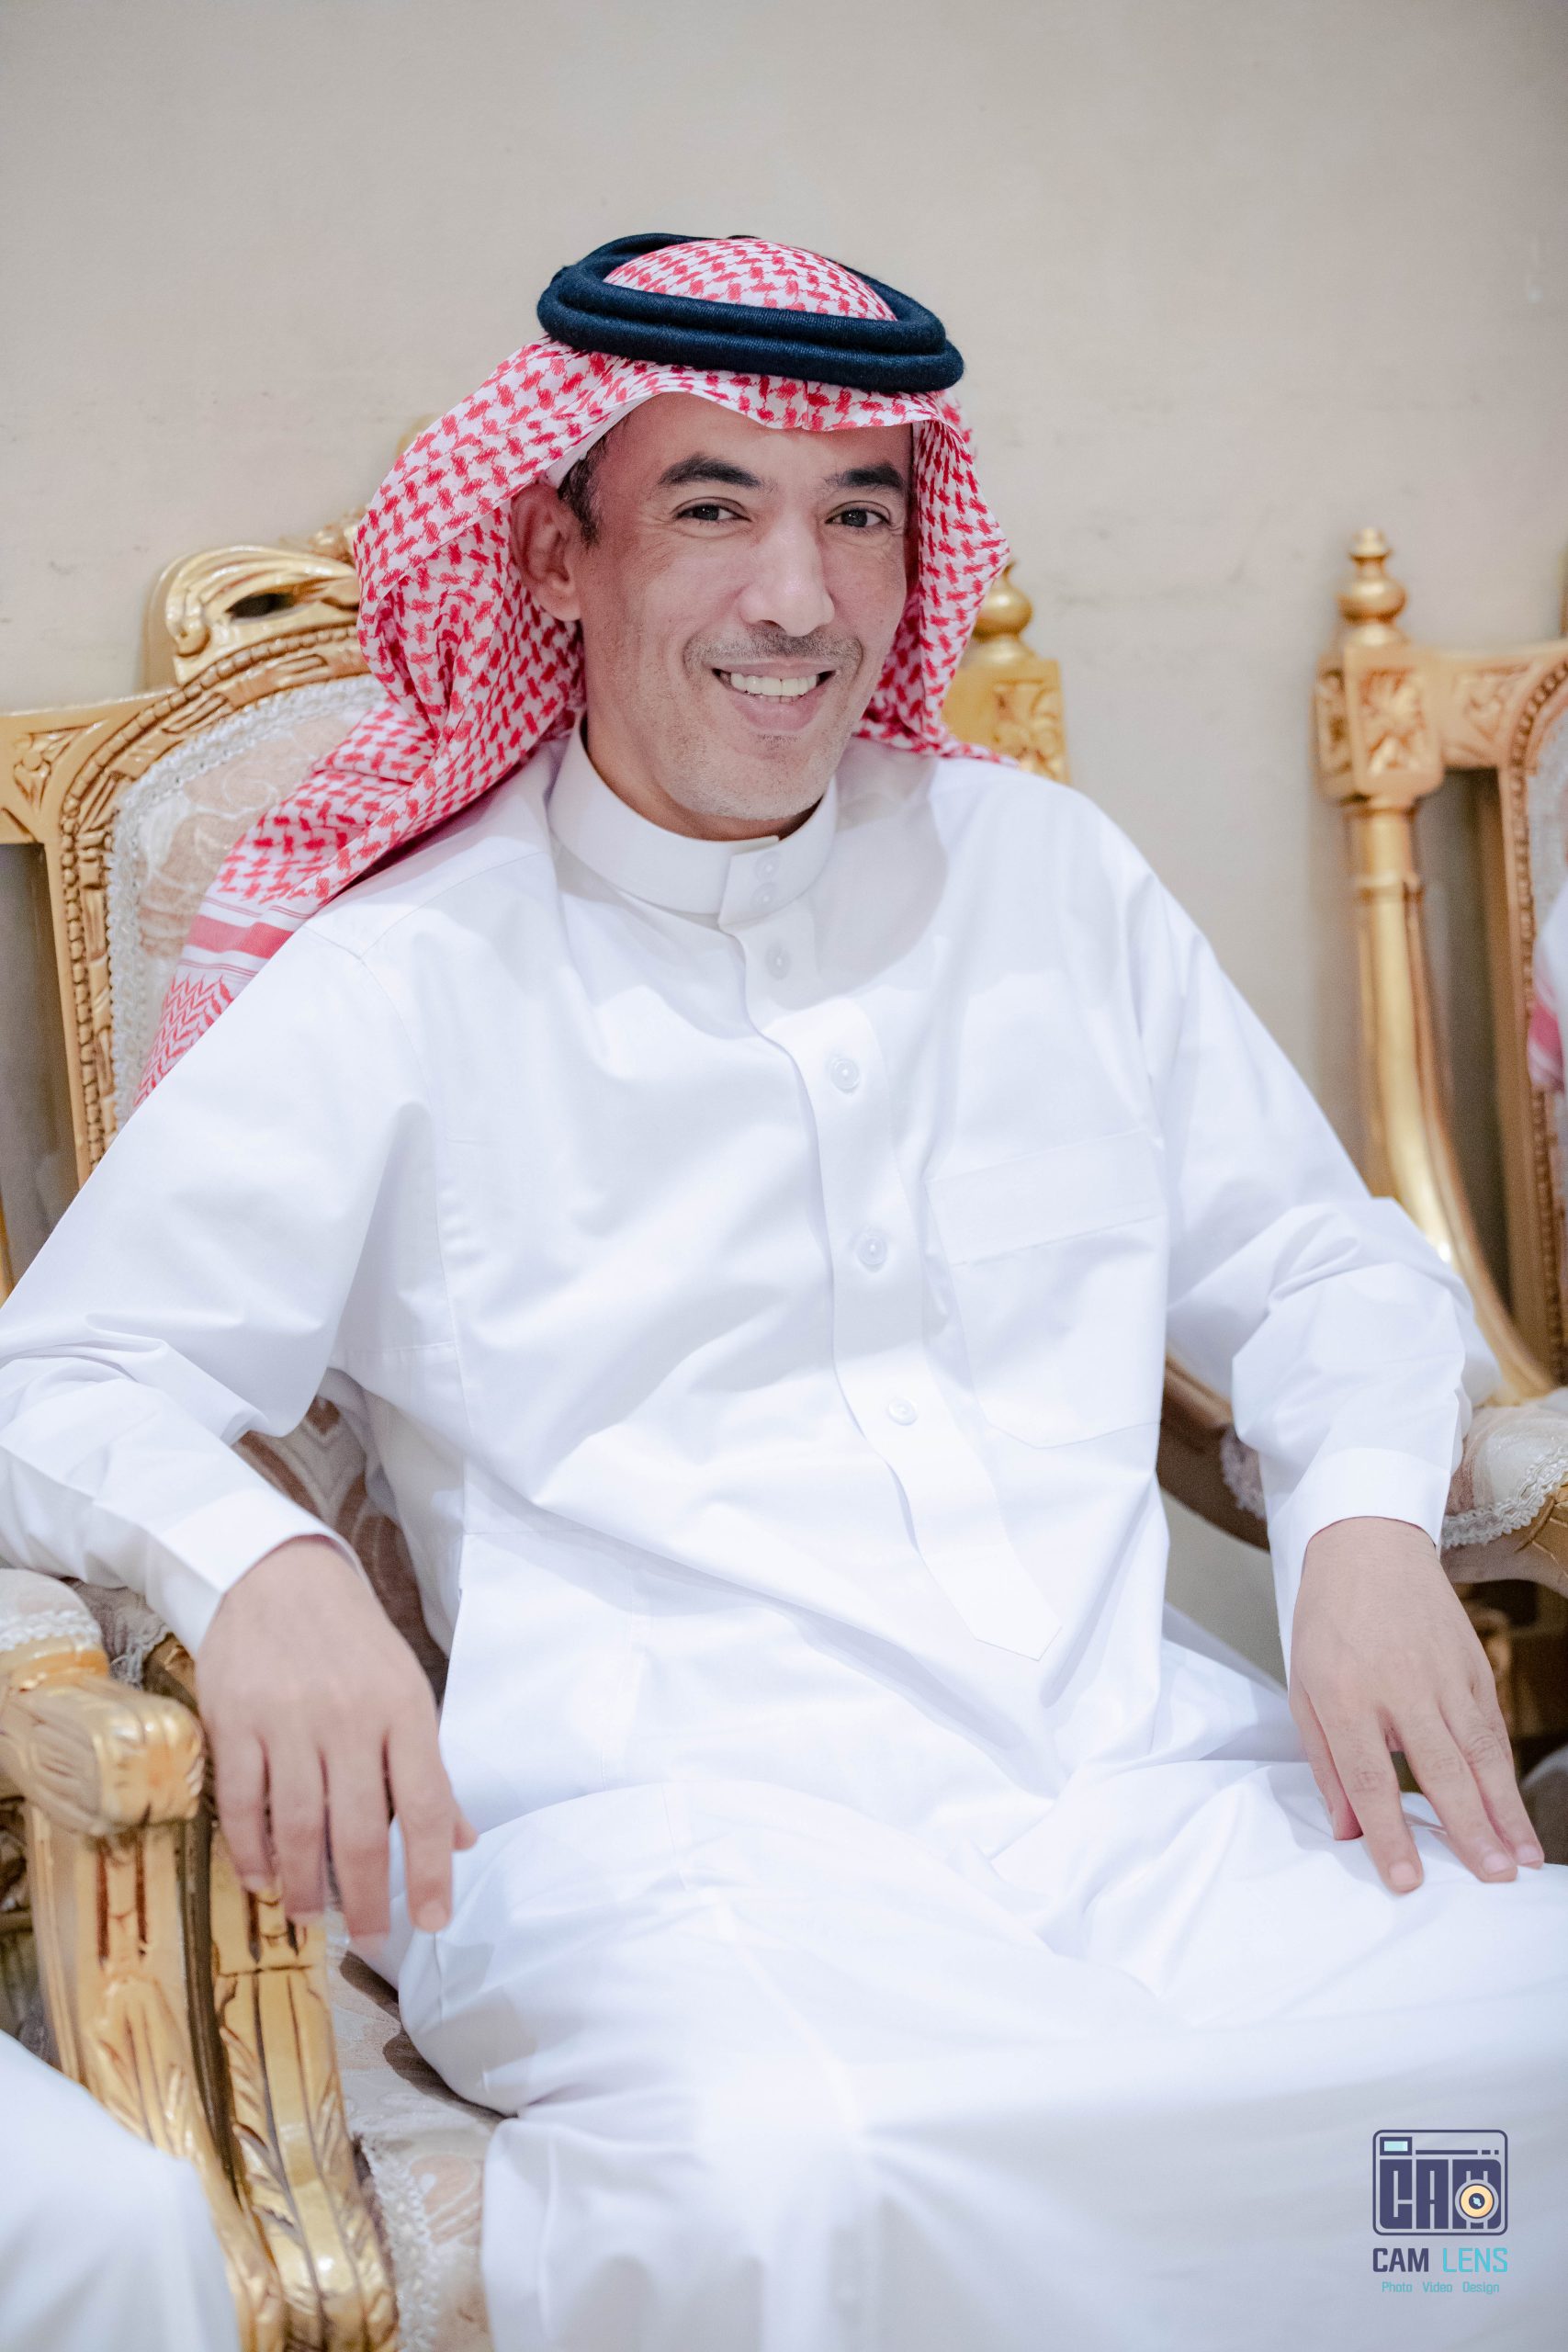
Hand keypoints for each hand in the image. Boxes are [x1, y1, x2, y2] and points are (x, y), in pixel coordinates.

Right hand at [196, 1536, 475, 1937]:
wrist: (278, 1575)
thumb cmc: (353, 1641)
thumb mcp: (406, 1689)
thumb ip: (429, 1768)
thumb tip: (460, 1840)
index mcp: (404, 1710)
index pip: (426, 1805)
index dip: (431, 1872)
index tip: (432, 1922)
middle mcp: (350, 1719)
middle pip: (361, 1830)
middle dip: (366, 1899)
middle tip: (368, 1940)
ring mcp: (288, 1721)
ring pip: (299, 1826)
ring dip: (305, 1885)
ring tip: (308, 1917)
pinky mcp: (235, 1721)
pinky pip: (242, 1804)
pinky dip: (252, 1850)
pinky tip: (262, 1877)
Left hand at [1289, 1516, 1544, 1893]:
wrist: (1367, 1548)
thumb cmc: (1328, 1625)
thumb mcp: (1303, 1688)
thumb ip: (1325, 1762)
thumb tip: (1347, 1831)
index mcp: (1345, 1695)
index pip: (1371, 1777)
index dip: (1390, 1834)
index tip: (1407, 1881)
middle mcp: (1399, 1686)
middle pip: (1439, 1768)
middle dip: (1469, 1829)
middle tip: (1494, 1877)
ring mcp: (1443, 1674)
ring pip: (1480, 1752)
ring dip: (1504, 1810)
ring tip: (1522, 1860)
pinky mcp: (1474, 1665)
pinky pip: (1492, 1728)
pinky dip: (1506, 1773)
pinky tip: (1516, 1812)